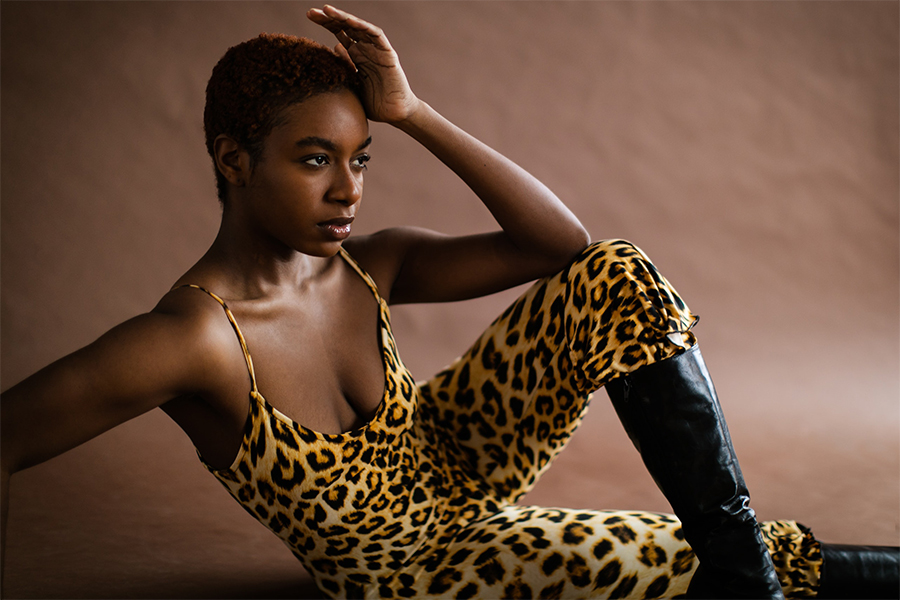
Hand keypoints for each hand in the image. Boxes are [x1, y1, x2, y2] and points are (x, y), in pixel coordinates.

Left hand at [307, 5, 420, 123]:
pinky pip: (376, 35)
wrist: (394, 114)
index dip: (325, 24)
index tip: (309, 17)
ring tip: (327, 11)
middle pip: (346, 27)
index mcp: (356, 55)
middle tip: (311, 12)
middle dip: (329, 18)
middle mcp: (366, 49)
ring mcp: (377, 50)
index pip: (339, 33)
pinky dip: (363, 26)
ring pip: (359, 27)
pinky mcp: (388, 54)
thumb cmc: (374, 103)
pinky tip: (349, 20)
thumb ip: (345, 66)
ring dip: (343, 18)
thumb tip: (335, 47)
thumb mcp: (352, 83)